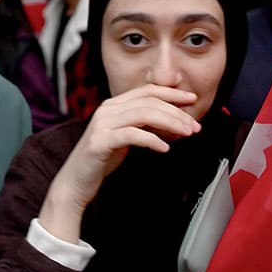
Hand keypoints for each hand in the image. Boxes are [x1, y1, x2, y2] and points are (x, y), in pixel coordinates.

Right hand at [39, 84, 199, 242]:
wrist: (76, 181)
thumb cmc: (103, 159)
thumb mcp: (127, 136)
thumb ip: (144, 125)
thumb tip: (174, 120)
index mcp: (114, 105)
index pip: (147, 90)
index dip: (172, 93)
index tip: (192, 99)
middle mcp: (107, 109)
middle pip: (149, 101)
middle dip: (177, 112)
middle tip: (194, 125)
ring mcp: (102, 124)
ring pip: (143, 114)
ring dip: (170, 123)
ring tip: (186, 134)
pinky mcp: (100, 142)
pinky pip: (132, 135)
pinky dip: (152, 140)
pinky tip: (164, 148)